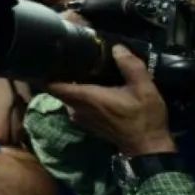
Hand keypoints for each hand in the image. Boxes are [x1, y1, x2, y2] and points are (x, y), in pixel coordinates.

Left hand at [46, 45, 174, 156]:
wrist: (147, 147)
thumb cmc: (144, 118)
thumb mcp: (145, 89)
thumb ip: (130, 66)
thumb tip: (116, 48)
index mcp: (86, 98)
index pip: (53, 85)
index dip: (47, 71)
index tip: (50, 57)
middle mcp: (77, 108)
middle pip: (56, 89)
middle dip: (58, 74)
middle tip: (67, 57)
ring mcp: (79, 117)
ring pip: (65, 96)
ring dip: (69, 84)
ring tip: (79, 68)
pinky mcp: (85, 122)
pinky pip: (73, 104)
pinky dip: (77, 94)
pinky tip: (90, 85)